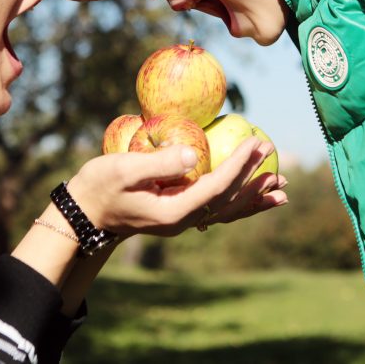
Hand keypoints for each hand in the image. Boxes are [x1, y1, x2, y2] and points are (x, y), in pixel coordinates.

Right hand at [67, 136, 287, 236]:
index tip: (253, 144)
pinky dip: (239, 201)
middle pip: (228, 202)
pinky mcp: (180, 213)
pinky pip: (217, 208)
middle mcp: (183, 220)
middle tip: (273, 155)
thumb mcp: (123, 170)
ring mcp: (182, 220)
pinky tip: (253, 194)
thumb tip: (193, 155)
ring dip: (254, 197)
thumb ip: (158, 164)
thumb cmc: (100, 186)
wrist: (84, 213)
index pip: (215, 188)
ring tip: (280, 187)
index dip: (237, 166)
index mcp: (172, 212)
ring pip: (227, 210)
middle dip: (253, 179)